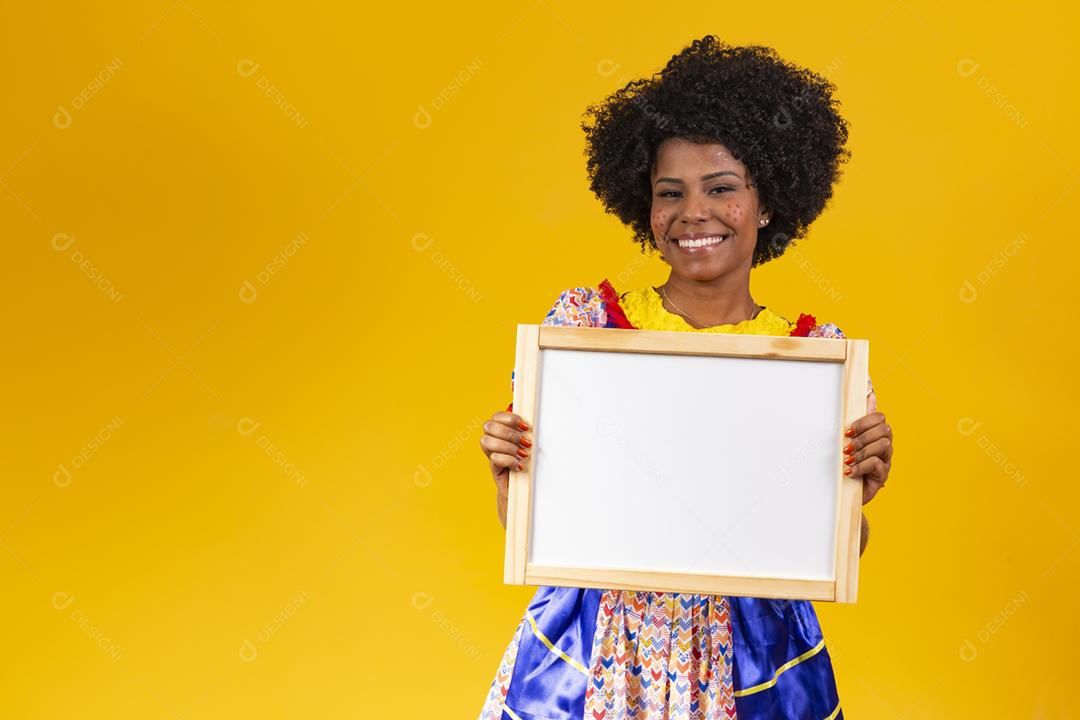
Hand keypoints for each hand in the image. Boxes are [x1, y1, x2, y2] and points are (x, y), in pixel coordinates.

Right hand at [479, 411, 532, 527]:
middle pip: (488, 426)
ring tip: (523, 454)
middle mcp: (493, 442)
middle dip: (509, 432)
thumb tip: (532, 421)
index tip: (526, 426)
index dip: (509, 418)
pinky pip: (494, 459)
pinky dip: (509, 460)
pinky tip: (520, 465)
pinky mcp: (494, 469)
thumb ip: (528, 432)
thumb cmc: (531, 465)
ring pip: (486, 441)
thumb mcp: (531, 445)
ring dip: (507, 446)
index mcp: (502, 431)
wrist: (526, 490)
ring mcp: (492, 455)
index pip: (495, 416)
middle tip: (525, 441)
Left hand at [843, 411, 892, 504]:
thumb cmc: (848, 461)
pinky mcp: (882, 476)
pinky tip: (849, 471)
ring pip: (884, 446)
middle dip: (863, 436)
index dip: (865, 421)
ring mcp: (886, 461)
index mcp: (876, 434)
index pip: (880, 418)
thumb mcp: (850, 438)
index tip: (847, 430)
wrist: (844, 490)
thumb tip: (870, 393)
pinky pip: (878, 465)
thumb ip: (859, 418)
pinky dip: (861, 466)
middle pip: (885, 430)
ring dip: (862, 451)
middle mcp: (884, 446)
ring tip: (847, 459)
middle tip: (847, 446)